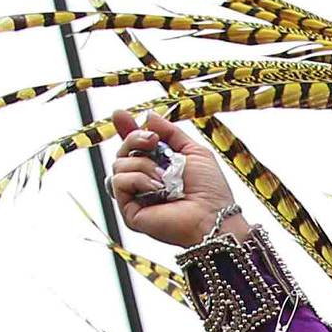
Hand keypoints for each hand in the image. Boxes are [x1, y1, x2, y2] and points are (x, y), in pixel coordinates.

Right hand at [108, 108, 241, 251]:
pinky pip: (118, 182)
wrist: (214, 216)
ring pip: (118, 165)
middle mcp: (143, 184)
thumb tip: (147, 116)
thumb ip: (170, 132)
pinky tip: (157, 188)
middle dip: (134, 139)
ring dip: (143, 164)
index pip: (133, 148)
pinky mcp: (130, 213)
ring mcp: (135, 198)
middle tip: (153, 141)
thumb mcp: (192, 151)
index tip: (119, 114)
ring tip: (165, 177)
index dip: (126, 130)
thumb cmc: (210, 190)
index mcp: (157, 169)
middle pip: (121, 152)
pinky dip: (138, 180)